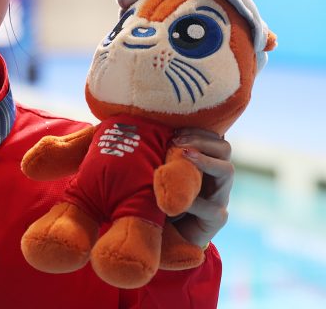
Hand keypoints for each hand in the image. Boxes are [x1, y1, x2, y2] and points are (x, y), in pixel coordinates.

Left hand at [170, 127, 233, 247]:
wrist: (170, 238)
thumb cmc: (163, 201)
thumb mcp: (163, 178)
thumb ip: (162, 161)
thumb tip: (141, 134)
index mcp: (205, 164)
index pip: (211, 138)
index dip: (197, 131)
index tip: (176, 131)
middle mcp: (217, 178)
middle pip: (224, 148)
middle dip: (202, 141)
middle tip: (178, 142)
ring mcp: (220, 197)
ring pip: (227, 170)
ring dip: (205, 161)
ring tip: (185, 155)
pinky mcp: (217, 218)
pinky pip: (210, 206)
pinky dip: (193, 201)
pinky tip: (178, 200)